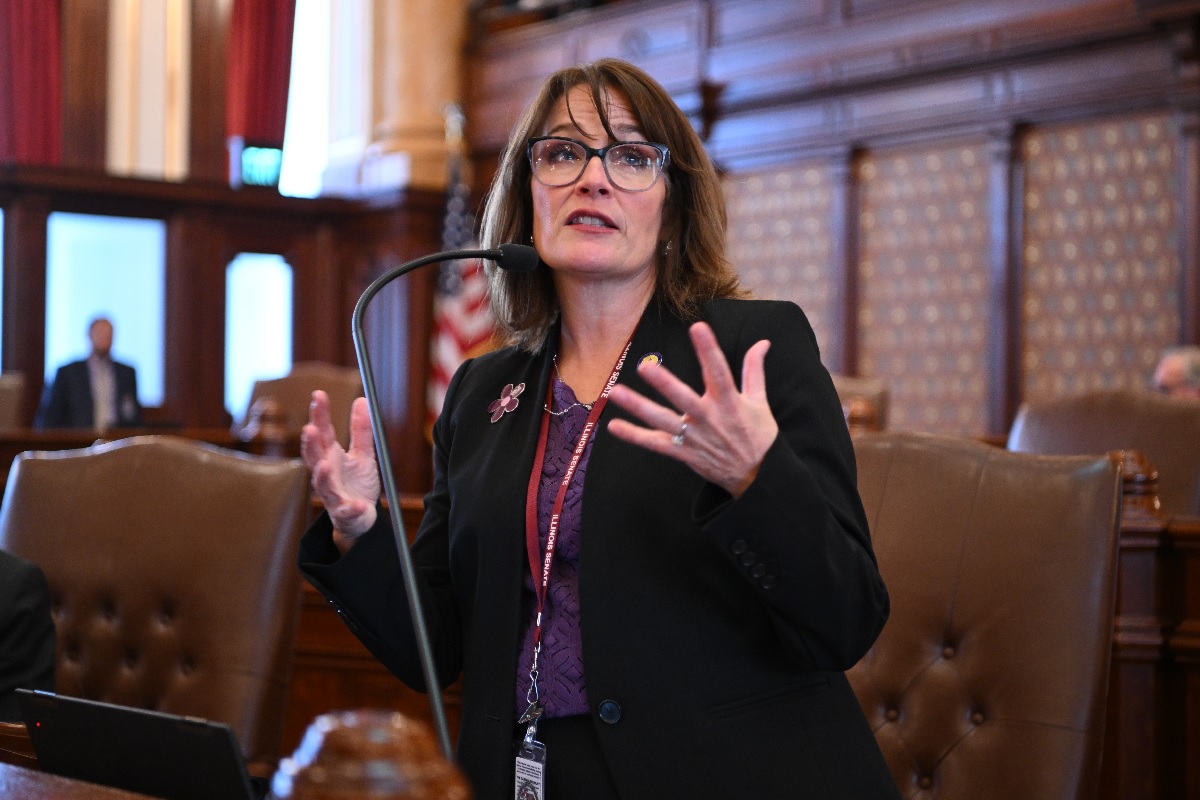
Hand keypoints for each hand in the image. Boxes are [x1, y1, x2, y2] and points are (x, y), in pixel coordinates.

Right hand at [300, 391, 380, 550]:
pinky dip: (351, 508)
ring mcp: (333, 494)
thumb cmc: (356, 484)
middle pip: (315, 456)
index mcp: (331, 456)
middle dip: (311, 444)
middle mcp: (327, 474)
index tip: (319, 394)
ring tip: (325, 464)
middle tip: (310, 428)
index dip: (319, 414)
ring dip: (322, 475)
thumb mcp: (363, 455)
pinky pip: (346, 511)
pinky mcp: (344, 513)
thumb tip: (362, 400)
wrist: (360, 518)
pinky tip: (356, 504)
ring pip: (323, 485)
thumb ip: (361, 431)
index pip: (323, 432)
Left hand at [607, 322, 777, 497]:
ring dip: (639, 407)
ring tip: (617, 392)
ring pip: (662, 420)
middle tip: (645, 367)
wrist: (757, 476)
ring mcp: (694, 437)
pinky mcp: (684, 453)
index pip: (719, 371)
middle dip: (664, 383)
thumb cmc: (758, 435)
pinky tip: (614, 426)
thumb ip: (754, 370)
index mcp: (729, 402)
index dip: (708, 350)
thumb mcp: (759, 401)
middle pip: (683, 398)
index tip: (698, 328)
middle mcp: (709, 418)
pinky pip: (656, 445)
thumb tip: (762, 342)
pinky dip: (635, 436)